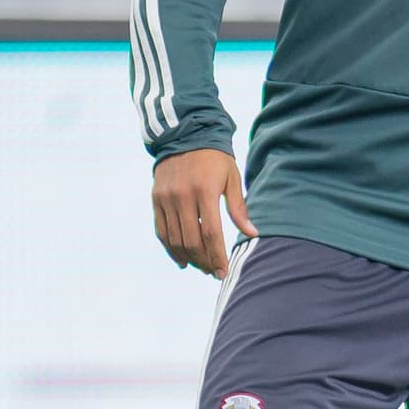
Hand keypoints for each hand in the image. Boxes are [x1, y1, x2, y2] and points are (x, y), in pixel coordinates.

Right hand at [152, 148, 256, 278]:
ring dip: (189, 258)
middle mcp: (182, 196)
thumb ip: (239, 208)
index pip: (211, 233)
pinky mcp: (156, 199)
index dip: (217, 256)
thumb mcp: (232, 178)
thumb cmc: (215, 159)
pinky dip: (171, 248)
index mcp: (205, 191)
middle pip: (192, 241)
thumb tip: (252, 234)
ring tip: (201, 267)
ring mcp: (166, 199)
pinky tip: (182, 259)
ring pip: (175, 240)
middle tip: (215, 272)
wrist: (185, 136)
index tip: (224, 271)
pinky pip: (162, 231)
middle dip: (204, 262)